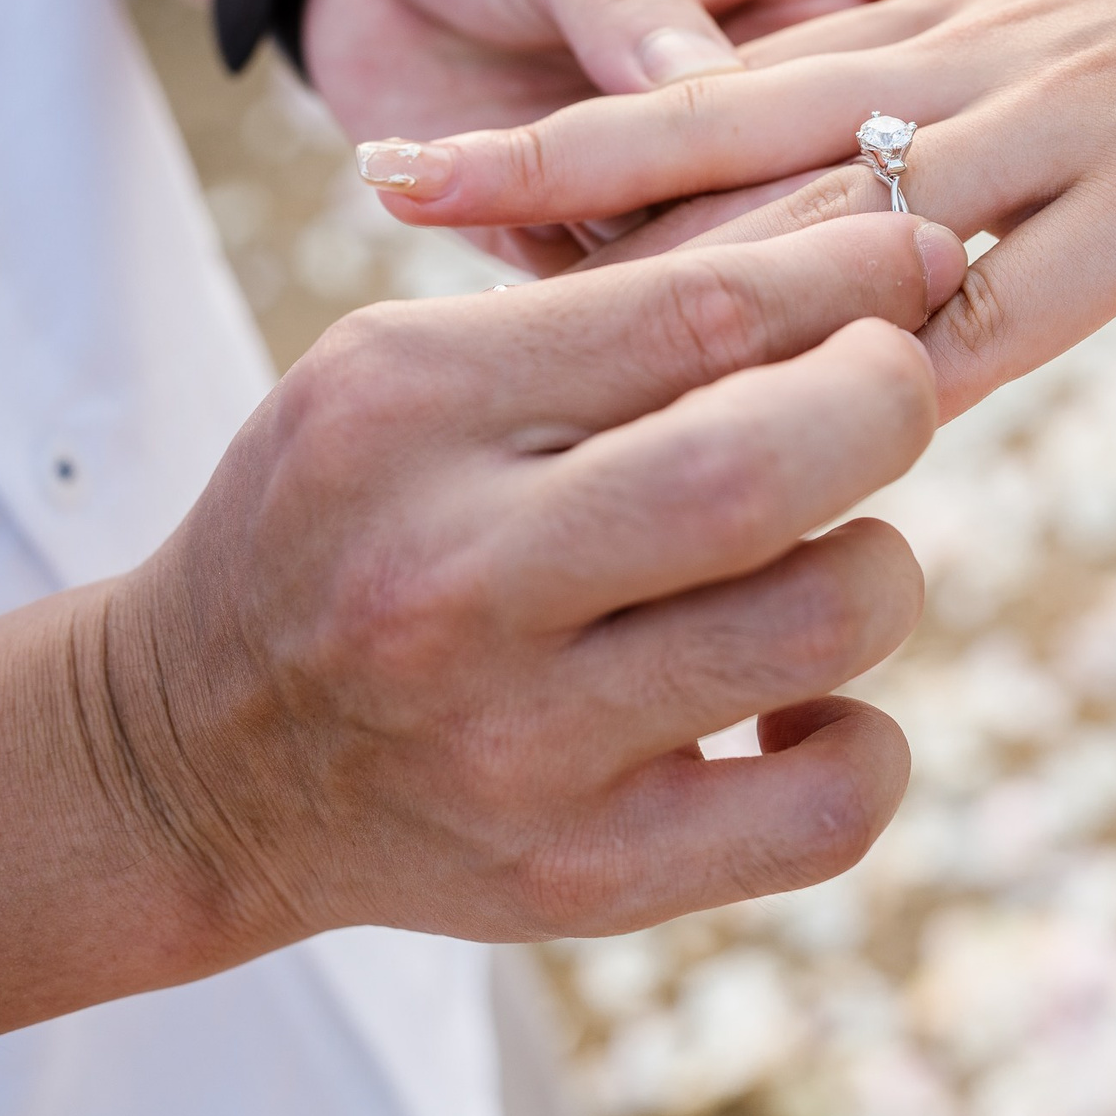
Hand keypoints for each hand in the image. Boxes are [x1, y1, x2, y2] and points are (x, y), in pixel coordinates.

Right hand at [98, 211, 967, 944]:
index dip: (849, 269)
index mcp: (409, 413)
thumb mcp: (415, 374)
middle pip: (760, 474)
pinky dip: (863, 738)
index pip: (691, 314)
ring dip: (877, 562)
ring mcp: (520, 750)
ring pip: (825, 625)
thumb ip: (623, 310)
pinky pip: (828, 812)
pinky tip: (798, 696)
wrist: (195, 758)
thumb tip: (874, 234)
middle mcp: (455, 584)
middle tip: (891, 387)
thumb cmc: (343, 523)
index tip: (920, 250)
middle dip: (885, 401)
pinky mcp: (584, 880)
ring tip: (819, 551)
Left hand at [302, 0, 871, 272]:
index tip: (800, 226)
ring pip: (698, 270)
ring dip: (650, 304)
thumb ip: (634, 5)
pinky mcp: (585, 238)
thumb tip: (719, 98)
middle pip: (789, 209)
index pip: (847, 106)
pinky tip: (522, 336)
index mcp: (810, 5)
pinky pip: (598, 302)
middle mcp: (757, 116)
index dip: (834, 168)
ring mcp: (673, 186)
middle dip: (741, 256)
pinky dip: (565, 323)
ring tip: (597, 329)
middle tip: (683, 291)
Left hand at [350, 0, 1115, 411]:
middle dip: (552, 171)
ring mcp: (1052, 139)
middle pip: (722, 126)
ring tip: (529, 340)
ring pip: (830, 223)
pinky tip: (791, 445)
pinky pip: (996, 313)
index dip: (573, 115)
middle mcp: (968, 65)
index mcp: (947, 13)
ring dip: (675, 289)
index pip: (724, 73)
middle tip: (394, 193)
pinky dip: (888, 378)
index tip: (440, 147)